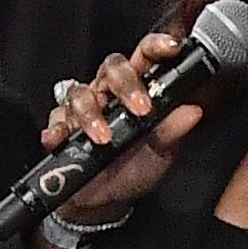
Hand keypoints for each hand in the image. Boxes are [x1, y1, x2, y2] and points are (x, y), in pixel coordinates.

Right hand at [40, 46, 205, 225]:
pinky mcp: (61, 127)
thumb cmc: (134, 169)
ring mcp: (83, 108)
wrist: (106, 202)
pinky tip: (61, 139)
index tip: (171, 49)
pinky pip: (55, 121)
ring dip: (91, 114)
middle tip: (140, 109)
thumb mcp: (160, 154)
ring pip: (81, 93)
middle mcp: (109, 93)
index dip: (156, 47)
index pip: (145, 57)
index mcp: (138, 90)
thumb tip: (193, 111)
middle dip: (125, 84)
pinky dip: (57, 129)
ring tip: (103, 139)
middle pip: (112, 67)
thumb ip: (173, 132)